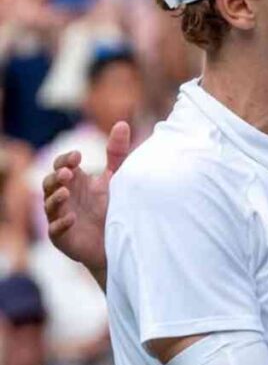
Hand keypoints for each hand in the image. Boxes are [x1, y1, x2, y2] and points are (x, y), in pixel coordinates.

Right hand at [42, 122, 130, 279]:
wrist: (119, 241)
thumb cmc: (113, 207)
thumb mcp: (116, 178)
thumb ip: (117, 153)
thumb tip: (121, 123)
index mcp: (74, 181)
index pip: (61, 165)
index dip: (65, 160)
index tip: (78, 156)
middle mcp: (64, 197)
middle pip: (49, 183)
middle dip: (56, 177)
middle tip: (68, 172)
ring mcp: (60, 217)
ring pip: (49, 205)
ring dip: (55, 197)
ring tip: (66, 191)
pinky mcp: (62, 237)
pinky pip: (55, 229)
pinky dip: (61, 223)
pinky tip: (72, 218)